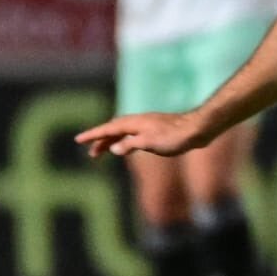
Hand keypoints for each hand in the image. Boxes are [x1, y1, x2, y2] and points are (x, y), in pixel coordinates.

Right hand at [74, 111, 205, 158]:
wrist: (198, 129)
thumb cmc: (175, 136)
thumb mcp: (150, 143)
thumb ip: (130, 145)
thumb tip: (114, 148)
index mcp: (134, 123)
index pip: (108, 129)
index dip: (93, 135)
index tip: (78, 140)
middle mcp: (139, 121)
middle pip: (114, 130)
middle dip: (101, 140)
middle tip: (91, 153)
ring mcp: (148, 125)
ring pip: (124, 132)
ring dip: (113, 141)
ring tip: (104, 152)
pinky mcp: (157, 130)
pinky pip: (134, 135)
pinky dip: (126, 141)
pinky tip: (128, 148)